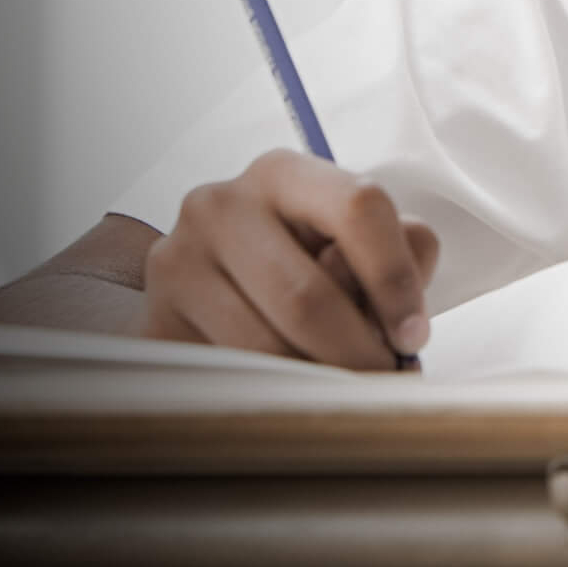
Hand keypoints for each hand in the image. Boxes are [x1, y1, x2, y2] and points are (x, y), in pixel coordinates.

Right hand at [137, 148, 440, 370]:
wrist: (215, 292)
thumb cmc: (307, 260)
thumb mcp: (362, 242)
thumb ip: (403, 253)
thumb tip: (404, 317)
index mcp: (282, 173)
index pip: (359, 207)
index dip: (395, 279)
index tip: (414, 336)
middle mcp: (220, 206)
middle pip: (308, 295)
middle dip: (358, 351)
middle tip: (382, 381)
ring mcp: (177, 262)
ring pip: (268, 345)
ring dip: (318, 380)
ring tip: (342, 386)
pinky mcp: (153, 322)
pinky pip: (231, 374)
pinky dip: (275, 393)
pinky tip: (296, 390)